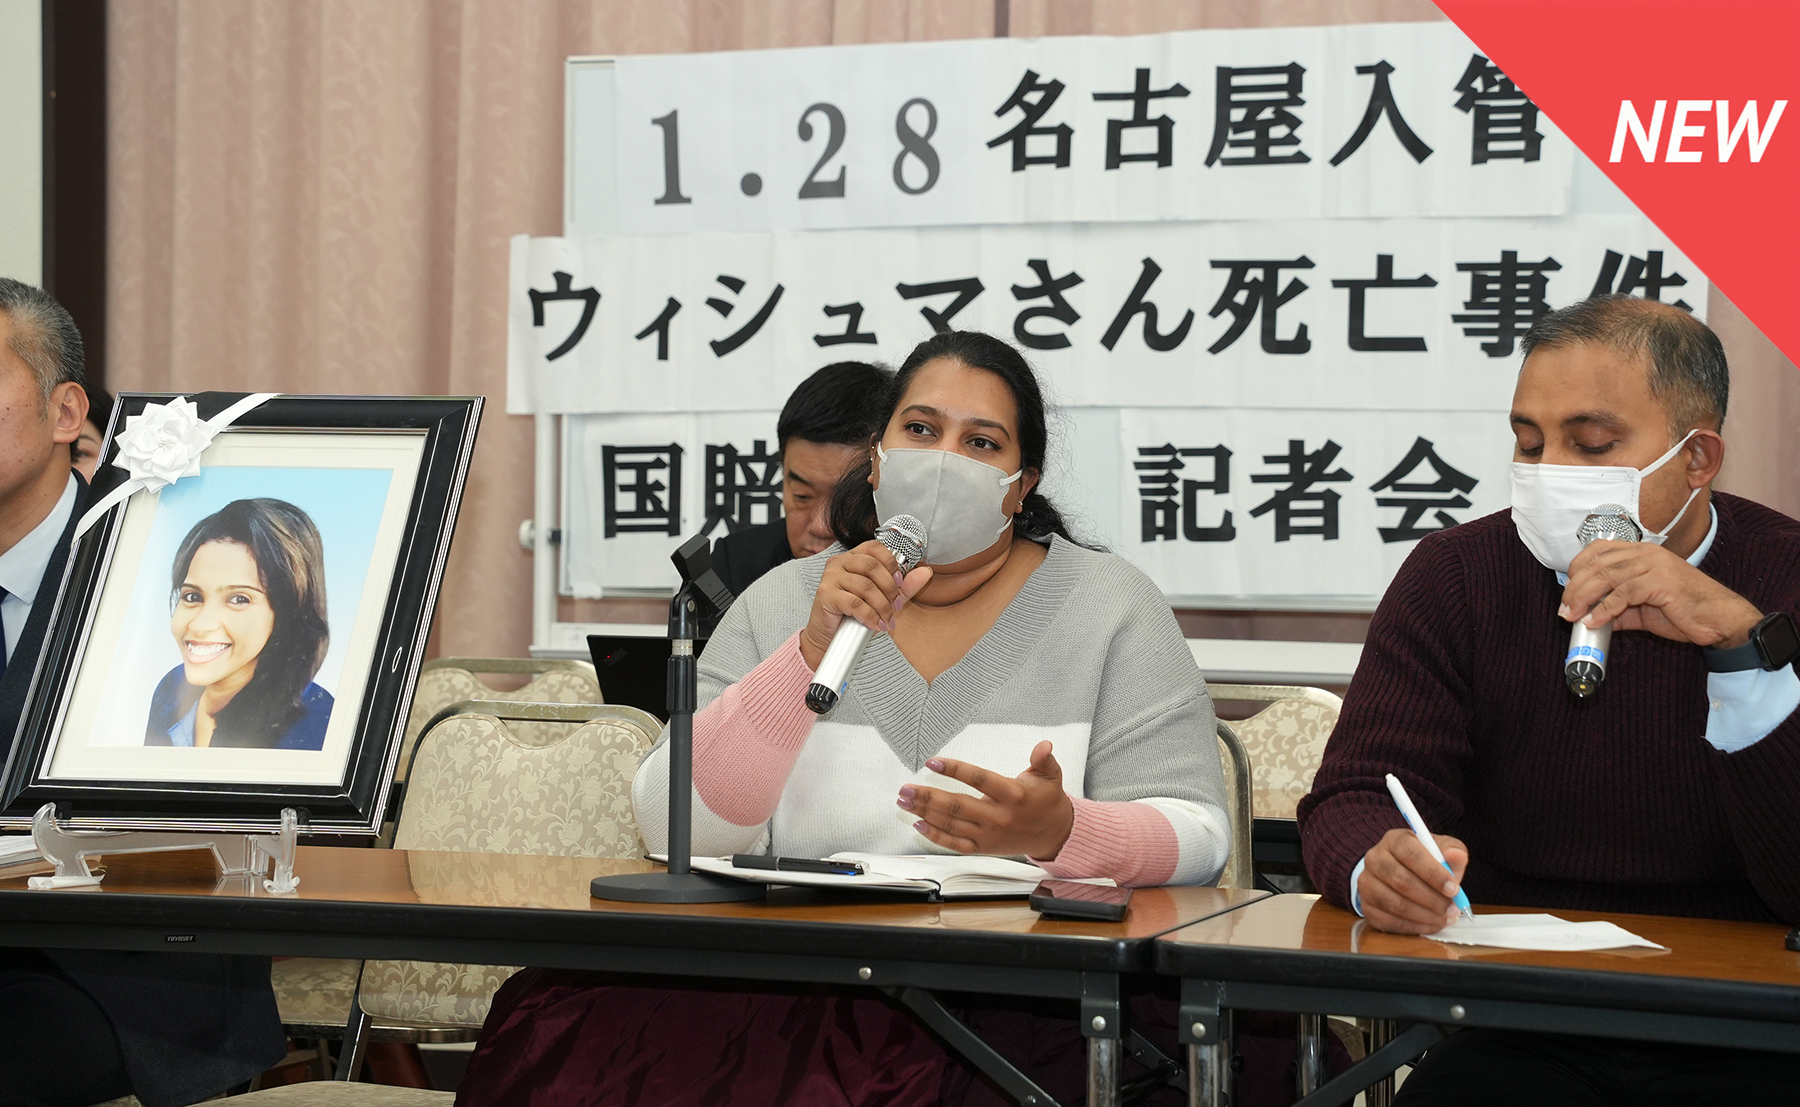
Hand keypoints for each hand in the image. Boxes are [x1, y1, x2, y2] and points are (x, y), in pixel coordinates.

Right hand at [799, 540, 931, 670]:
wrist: (829, 637)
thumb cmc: (854, 615)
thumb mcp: (884, 598)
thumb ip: (904, 586)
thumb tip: (926, 572)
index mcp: (852, 557)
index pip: (875, 548)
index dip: (892, 563)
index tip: (900, 582)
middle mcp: (838, 563)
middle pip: (872, 566)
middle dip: (890, 589)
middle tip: (896, 606)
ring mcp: (830, 578)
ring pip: (865, 586)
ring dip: (882, 606)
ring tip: (886, 619)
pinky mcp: (825, 595)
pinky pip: (855, 603)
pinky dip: (870, 616)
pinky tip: (875, 624)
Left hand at [897, 740, 1074, 859]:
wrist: (1054, 834)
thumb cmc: (1047, 800)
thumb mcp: (1050, 776)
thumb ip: (1043, 759)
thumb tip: (1044, 745)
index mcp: (1013, 795)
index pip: (980, 780)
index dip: (956, 770)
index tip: (933, 762)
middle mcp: (999, 817)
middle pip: (959, 806)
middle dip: (929, 797)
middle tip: (906, 788)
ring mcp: (989, 835)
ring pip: (952, 824)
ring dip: (925, 813)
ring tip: (905, 801)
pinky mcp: (984, 847)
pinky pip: (956, 844)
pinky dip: (936, 835)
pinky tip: (919, 824)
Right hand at [1357, 828, 1468, 934]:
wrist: (1397, 872)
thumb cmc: (1423, 861)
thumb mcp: (1441, 850)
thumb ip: (1452, 852)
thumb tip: (1457, 856)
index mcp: (1394, 840)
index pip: (1411, 854)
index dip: (1434, 874)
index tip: (1453, 889)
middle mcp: (1375, 859)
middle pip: (1401, 880)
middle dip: (1432, 899)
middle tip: (1452, 909)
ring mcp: (1366, 883)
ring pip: (1394, 904)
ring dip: (1424, 915)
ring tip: (1444, 918)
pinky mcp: (1366, 906)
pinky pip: (1389, 921)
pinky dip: (1414, 927)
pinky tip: (1430, 925)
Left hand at [1561, 539, 1760, 647]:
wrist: (1719, 620)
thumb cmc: (1684, 612)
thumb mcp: (1643, 609)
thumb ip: (1617, 610)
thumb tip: (1589, 618)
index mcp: (1642, 553)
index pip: (1598, 550)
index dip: (1578, 568)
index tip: (1567, 590)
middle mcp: (1647, 553)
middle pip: (1598, 563)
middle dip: (1575, 587)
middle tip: (1564, 608)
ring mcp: (1655, 565)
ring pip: (1607, 576)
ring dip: (1584, 598)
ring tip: (1572, 615)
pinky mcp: (1661, 582)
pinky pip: (1624, 593)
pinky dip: (1605, 609)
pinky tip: (1594, 621)